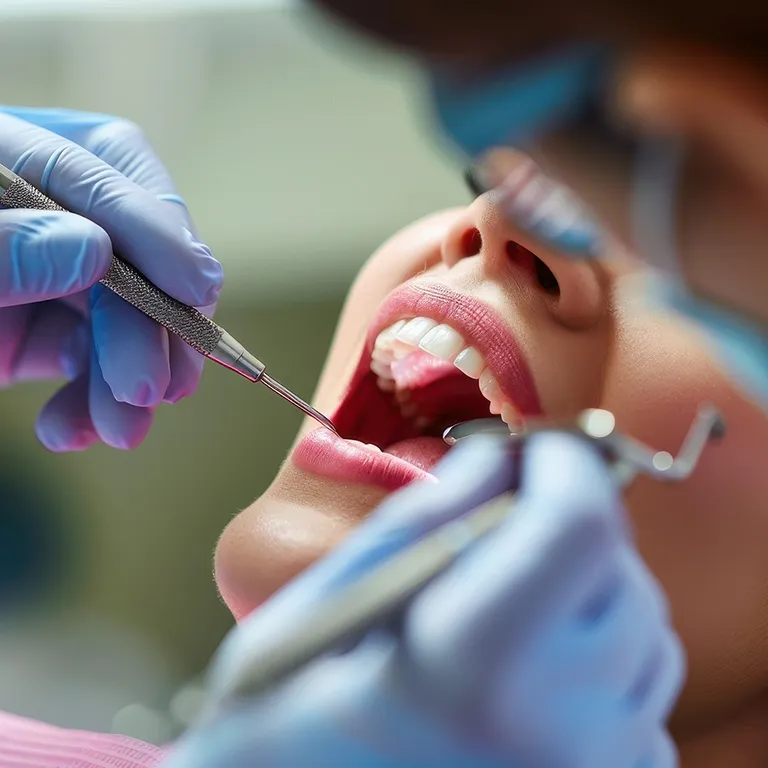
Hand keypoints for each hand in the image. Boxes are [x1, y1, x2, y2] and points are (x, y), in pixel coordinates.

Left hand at [0, 107, 222, 450]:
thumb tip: (91, 251)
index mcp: (9, 154)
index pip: (106, 170)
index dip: (159, 229)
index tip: (196, 287)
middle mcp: (41, 210)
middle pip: (135, 252)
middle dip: (151, 326)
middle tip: (152, 388)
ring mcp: (48, 273)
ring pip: (127, 317)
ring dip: (132, 379)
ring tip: (119, 430)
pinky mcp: (42, 330)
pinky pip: (95, 362)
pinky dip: (95, 402)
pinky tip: (75, 429)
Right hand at [167, 435, 683, 767]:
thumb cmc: (284, 724)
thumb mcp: (327, 604)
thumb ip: (423, 519)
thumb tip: (497, 458)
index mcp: (472, 673)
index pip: (577, 527)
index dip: (564, 466)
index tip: (534, 449)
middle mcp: (555, 737)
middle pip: (624, 577)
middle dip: (577, 523)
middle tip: (517, 513)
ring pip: (648, 638)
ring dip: (594, 590)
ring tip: (516, 593)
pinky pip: (640, 701)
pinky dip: (602, 659)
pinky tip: (534, 665)